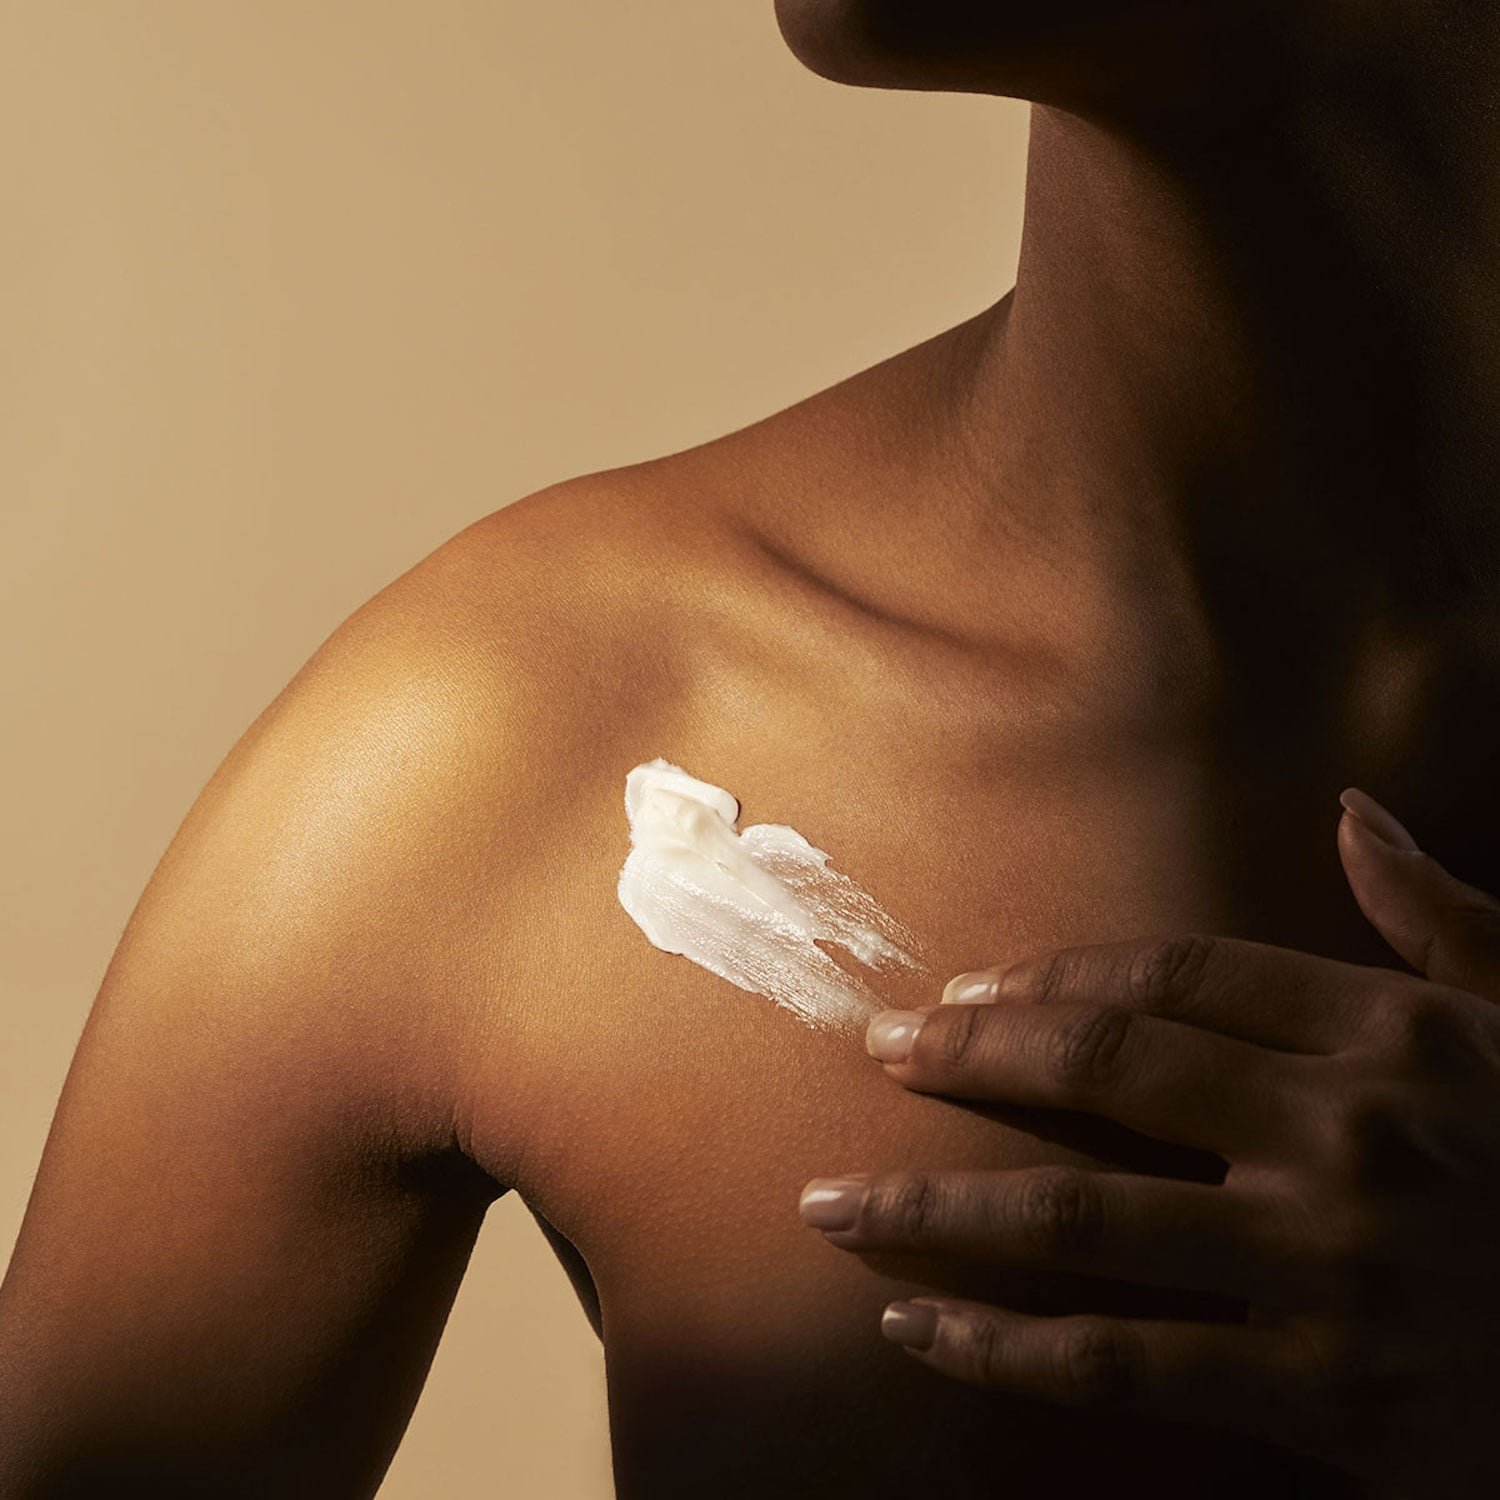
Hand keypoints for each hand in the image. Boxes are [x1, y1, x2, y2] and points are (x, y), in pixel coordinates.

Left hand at [799, 788, 1499, 1497]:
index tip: (970, 987)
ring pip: (1078, 1219)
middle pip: (1104, 1069)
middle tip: (879, 1049)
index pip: (1176, 978)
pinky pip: (1124, 1367)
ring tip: (834, 1201)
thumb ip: (1445, 917)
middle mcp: (1345, 1135)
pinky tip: (918, 1331)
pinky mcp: (1326, 1398)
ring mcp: (1329, 1268)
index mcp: (1392, 1036)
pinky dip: (1005, 1351)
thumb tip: (1355, 812)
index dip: (1054, 978)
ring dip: (935, 1207)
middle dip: (970, 1055)